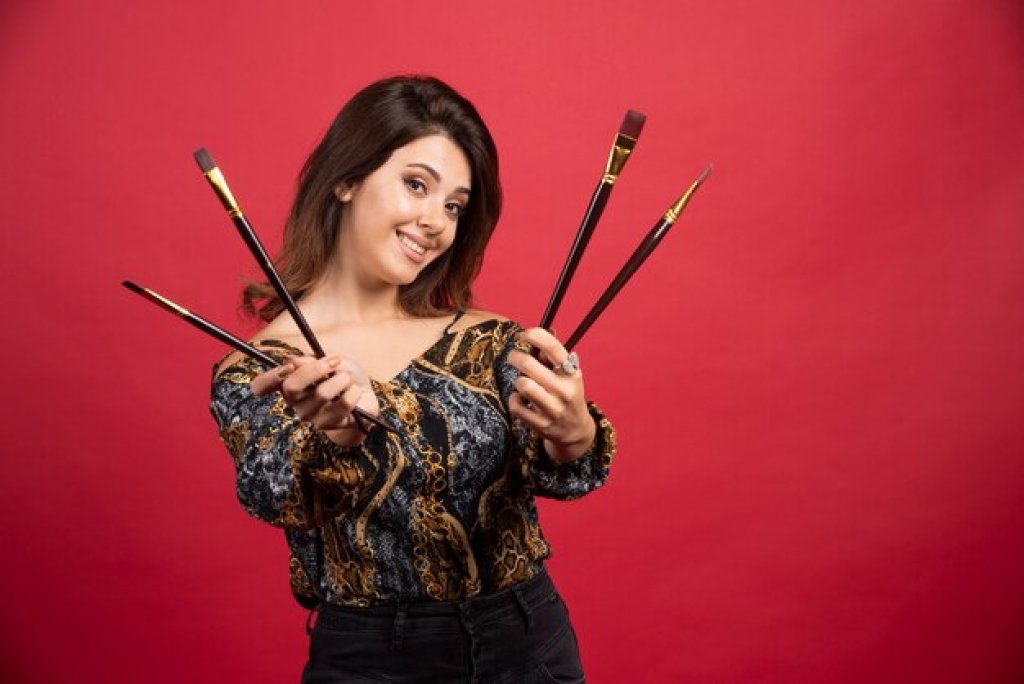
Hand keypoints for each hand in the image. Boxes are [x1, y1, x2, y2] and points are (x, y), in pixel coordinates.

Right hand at [251, 355, 379, 446]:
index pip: (261, 386)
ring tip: (348, 378)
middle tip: (334, 362)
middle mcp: (295, 402)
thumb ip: (312, 361)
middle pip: (291, 387)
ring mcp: (311, 416)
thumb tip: (293, 361)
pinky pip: (342, 404)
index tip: (289, 366)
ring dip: (341, 379)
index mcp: (289, 383)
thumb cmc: (343, 375)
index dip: (268, 377)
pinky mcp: (330, 425)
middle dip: (315, 369)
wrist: (365, 397)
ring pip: (321, 394)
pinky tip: (355, 391)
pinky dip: (353, 391)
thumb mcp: (330, 361)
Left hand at [508, 328, 596, 463]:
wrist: (575, 429)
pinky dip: (514, 400)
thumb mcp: (567, 375)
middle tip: (513, 357)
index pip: (552, 347)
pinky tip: (521, 399)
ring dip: (517, 381)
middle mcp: (564, 390)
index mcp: (572, 373)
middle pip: (528, 365)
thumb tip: (541, 333)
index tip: (521, 335)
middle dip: (515, 357)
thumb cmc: (567, 394)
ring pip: (522, 385)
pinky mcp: (541, 424)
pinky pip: (516, 406)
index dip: (533, 335)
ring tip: (522, 383)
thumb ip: (552, 357)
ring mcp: (553, 409)